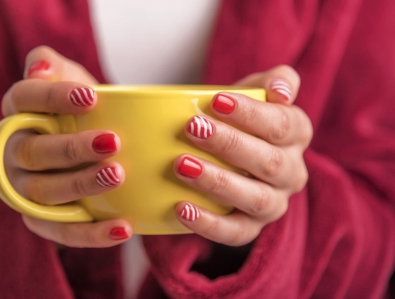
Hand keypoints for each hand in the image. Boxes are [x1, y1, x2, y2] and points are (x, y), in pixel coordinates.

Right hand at [2, 46, 131, 246]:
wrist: (89, 144)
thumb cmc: (82, 109)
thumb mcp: (69, 78)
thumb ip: (53, 65)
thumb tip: (41, 68)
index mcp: (19, 113)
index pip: (25, 100)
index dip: (53, 97)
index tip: (92, 97)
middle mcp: (14, 152)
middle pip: (34, 152)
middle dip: (72, 148)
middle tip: (112, 142)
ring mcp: (25, 189)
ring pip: (46, 193)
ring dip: (81, 186)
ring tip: (118, 175)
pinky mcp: (42, 220)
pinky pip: (61, 232)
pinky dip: (91, 233)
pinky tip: (123, 227)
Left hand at [174, 65, 311, 245]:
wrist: (231, 153)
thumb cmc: (240, 118)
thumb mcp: (256, 91)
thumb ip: (275, 80)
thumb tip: (282, 91)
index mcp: (296, 135)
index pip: (282, 124)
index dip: (251, 114)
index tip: (216, 101)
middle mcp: (291, 172)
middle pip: (269, 162)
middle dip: (229, 144)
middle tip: (193, 128)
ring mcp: (274, 203)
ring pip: (255, 198)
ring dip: (218, 182)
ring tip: (182, 165)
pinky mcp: (252, 228)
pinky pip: (236, 233)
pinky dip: (209, 224)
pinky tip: (182, 208)